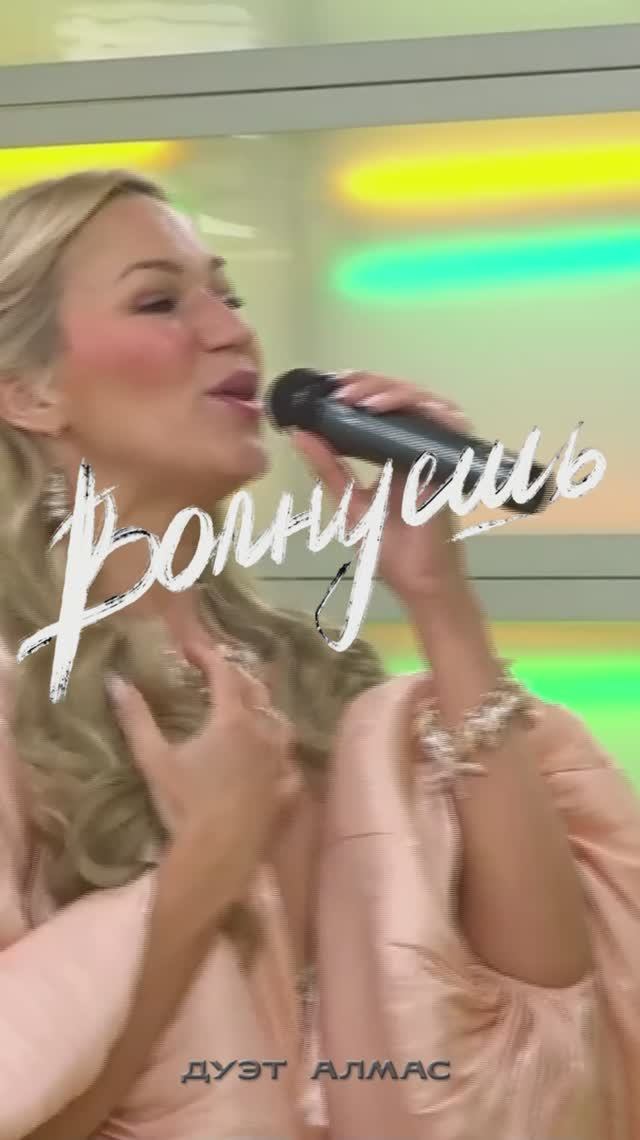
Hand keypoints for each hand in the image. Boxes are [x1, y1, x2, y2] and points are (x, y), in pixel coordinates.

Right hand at [108, 644, 298, 901]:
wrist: (217, 857)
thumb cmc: (184, 805)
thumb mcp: (154, 759)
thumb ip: (136, 717)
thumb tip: (115, 679)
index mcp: (233, 720)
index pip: (224, 673)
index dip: (207, 655)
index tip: (189, 648)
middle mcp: (264, 733)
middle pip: (256, 692)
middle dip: (236, 676)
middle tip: (217, 673)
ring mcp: (280, 762)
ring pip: (280, 723)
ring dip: (264, 710)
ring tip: (249, 710)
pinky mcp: (287, 790)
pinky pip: (289, 763)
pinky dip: (280, 755)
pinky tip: (273, 761)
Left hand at [291, 370, 472, 603]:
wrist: (418, 580)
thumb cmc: (390, 547)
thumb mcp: (348, 501)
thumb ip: (327, 468)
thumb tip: (299, 434)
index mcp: (393, 452)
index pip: (380, 406)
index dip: (359, 388)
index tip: (328, 386)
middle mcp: (418, 445)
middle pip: (399, 395)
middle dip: (368, 383)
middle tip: (339, 386)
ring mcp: (437, 450)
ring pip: (421, 399)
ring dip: (389, 391)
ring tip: (357, 397)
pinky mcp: (452, 459)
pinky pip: (445, 420)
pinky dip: (417, 407)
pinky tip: (385, 408)